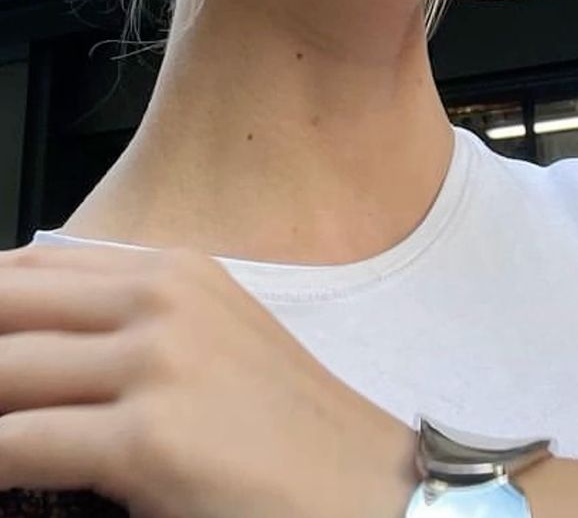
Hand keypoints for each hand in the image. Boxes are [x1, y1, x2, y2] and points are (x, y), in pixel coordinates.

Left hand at [0, 243, 417, 517]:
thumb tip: (37, 345)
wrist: (364, 491)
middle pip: (9, 301)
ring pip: (5, 368)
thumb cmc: (287, 433)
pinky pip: (22, 444)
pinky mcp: (149, 438)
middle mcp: (162, 297)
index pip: (35, 264)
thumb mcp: (210, 343)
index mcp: (175, 269)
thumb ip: (132, 326)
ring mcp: (156, 362)